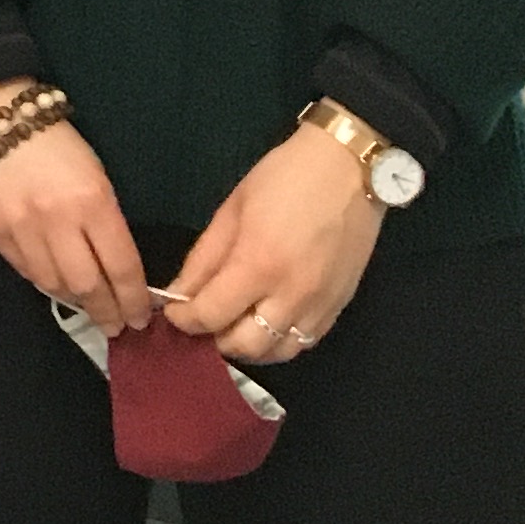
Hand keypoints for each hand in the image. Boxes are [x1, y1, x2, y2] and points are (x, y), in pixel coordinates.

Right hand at [0, 84, 151, 329]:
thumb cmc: (59, 146)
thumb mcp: (97, 178)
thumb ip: (107, 226)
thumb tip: (118, 274)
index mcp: (91, 201)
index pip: (120, 265)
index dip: (135, 299)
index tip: (142, 317)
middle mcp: (55, 218)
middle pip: (87, 284)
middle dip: (107, 311)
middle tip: (117, 325)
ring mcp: (19, 226)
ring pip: (54, 284)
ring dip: (76, 300)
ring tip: (88, 306)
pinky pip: (24, 270)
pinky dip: (44, 281)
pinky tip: (56, 282)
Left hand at [160, 122, 383, 367]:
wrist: (351, 170)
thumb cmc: (284, 179)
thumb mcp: (231, 210)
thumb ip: (203, 257)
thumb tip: (179, 292)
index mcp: (258, 265)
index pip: (211, 315)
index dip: (184, 319)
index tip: (173, 310)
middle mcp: (291, 295)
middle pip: (243, 346)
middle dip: (213, 338)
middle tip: (202, 318)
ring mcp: (320, 306)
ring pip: (277, 353)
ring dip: (248, 346)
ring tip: (232, 324)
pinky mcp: (340, 307)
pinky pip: (304, 343)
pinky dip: (278, 342)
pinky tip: (264, 323)